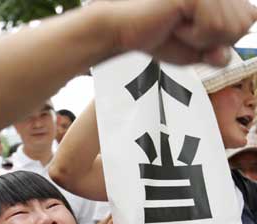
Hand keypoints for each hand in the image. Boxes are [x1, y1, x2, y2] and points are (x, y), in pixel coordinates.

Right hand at [108, 0, 256, 65]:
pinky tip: (175, 24)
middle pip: (241, 27)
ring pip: (227, 29)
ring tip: (178, 26)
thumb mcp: (198, 50)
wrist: (127, 30)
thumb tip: (237, 42)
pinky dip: (192, 36)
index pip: (248, 23)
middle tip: (184, 30)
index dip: (223, 40)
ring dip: (200, 39)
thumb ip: (221, 51)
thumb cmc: (159, 36)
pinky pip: (211, 27)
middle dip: (213, 41)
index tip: (195, 33)